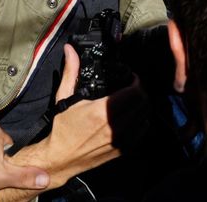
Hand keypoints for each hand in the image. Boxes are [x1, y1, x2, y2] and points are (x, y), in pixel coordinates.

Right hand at [17, 46, 147, 188]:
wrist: (61, 158)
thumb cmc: (62, 128)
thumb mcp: (64, 97)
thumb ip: (71, 71)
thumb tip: (70, 50)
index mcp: (101, 111)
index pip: (134, 92)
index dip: (136, 81)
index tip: (131, 76)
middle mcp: (114, 126)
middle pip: (143, 103)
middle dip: (140, 91)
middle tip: (133, 85)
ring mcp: (120, 140)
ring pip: (145, 116)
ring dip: (142, 105)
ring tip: (133, 99)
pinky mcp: (122, 149)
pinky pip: (141, 131)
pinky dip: (141, 120)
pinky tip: (132, 115)